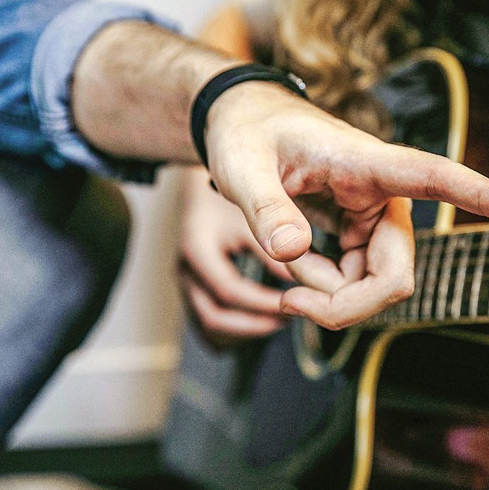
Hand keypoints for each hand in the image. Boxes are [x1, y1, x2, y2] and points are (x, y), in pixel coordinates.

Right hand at [179, 167, 293, 347]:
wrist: (219, 161)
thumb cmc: (239, 177)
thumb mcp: (256, 205)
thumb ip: (273, 241)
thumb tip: (302, 279)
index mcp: (196, 245)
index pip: (228, 290)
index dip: (264, 302)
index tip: (294, 301)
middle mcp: (185, 266)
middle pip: (213, 317)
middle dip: (254, 325)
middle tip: (289, 319)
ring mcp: (187, 276)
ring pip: (209, 323)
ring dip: (247, 328)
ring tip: (280, 319)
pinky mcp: (196, 280)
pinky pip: (211, 316)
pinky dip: (238, 324)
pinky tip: (265, 318)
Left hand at [203, 81, 488, 329]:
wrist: (245, 127)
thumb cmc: (246, 133)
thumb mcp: (241, 166)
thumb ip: (264, 208)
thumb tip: (291, 252)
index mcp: (368, 163)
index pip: (438, 178)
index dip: (488, 196)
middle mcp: (385, 194)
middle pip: (396, 274)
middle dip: (346, 305)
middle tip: (288, 302)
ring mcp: (377, 219)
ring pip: (378, 286)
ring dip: (328, 295)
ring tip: (282, 265)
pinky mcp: (365, 235)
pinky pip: (358, 283)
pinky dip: (324, 289)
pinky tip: (296, 266)